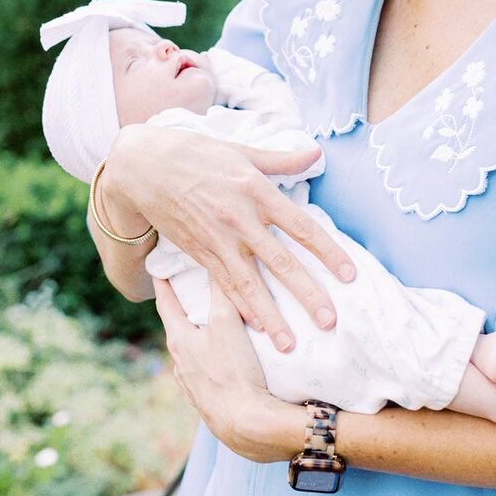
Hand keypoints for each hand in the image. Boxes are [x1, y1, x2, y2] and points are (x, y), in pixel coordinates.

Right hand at [101, 124, 356, 350]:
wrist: (145, 166)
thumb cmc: (198, 152)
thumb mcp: (243, 151)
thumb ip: (283, 159)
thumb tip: (317, 152)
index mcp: (256, 191)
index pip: (301, 226)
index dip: (327, 251)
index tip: (350, 274)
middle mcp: (239, 218)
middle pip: (280, 262)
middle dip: (306, 294)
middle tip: (329, 321)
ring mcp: (218, 239)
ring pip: (250, 283)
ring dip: (271, 315)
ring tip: (290, 344)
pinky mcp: (198, 252)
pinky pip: (223, 285)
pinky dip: (240, 307)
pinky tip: (255, 328)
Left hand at [154, 278, 301, 462]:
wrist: (246, 424)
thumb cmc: (232, 369)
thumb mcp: (226, 320)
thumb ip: (221, 289)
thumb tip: (215, 258)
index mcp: (179, 339)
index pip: (166, 302)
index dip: (163, 281)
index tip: (159, 264)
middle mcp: (180, 360)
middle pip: (178, 324)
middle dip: (184, 304)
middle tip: (191, 284)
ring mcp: (193, 381)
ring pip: (192, 347)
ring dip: (199, 331)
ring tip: (213, 317)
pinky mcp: (209, 396)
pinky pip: (206, 366)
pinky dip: (212, 352)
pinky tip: (227, 353)